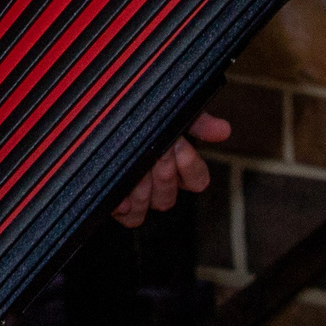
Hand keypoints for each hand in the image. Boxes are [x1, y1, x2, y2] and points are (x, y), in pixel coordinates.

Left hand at [113, 113, 229, 227]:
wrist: (102, 114)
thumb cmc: (137, 113)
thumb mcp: (167, 110)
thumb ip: (195, 120)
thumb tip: (223, 130)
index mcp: (176, 164)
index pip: (197, 180)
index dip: (190, 166)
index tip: (180, 146)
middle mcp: (159, 181)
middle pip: (171, 195)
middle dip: (163, 172)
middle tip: (154, 154)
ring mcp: (138, 192)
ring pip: (150, 205)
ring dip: (142, 189)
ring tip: (134, 170)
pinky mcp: (117, 198)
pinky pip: (127, 215)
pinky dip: (123, 207)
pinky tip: (120, 197)